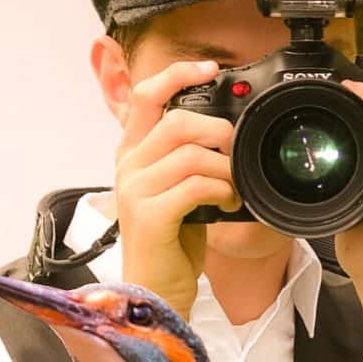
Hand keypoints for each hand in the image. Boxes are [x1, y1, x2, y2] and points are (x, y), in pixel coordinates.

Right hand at [112, 57, 240, 315]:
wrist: (155, 293)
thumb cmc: (170, 243)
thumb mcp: (178, 191)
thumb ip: (188, 158)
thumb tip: (225, 132)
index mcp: (132, 155)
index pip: (146, 95)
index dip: (178, 74)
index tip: (210, 68)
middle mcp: (127, 167)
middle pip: (177, 122)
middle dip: (218, 133)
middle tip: (235, 156)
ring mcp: (135, 190)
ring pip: (191, 154)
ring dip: (225, 170)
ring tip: (234, 190)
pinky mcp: (149, 215)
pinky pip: (195, 185)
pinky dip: (222, 192)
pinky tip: (228, 205)